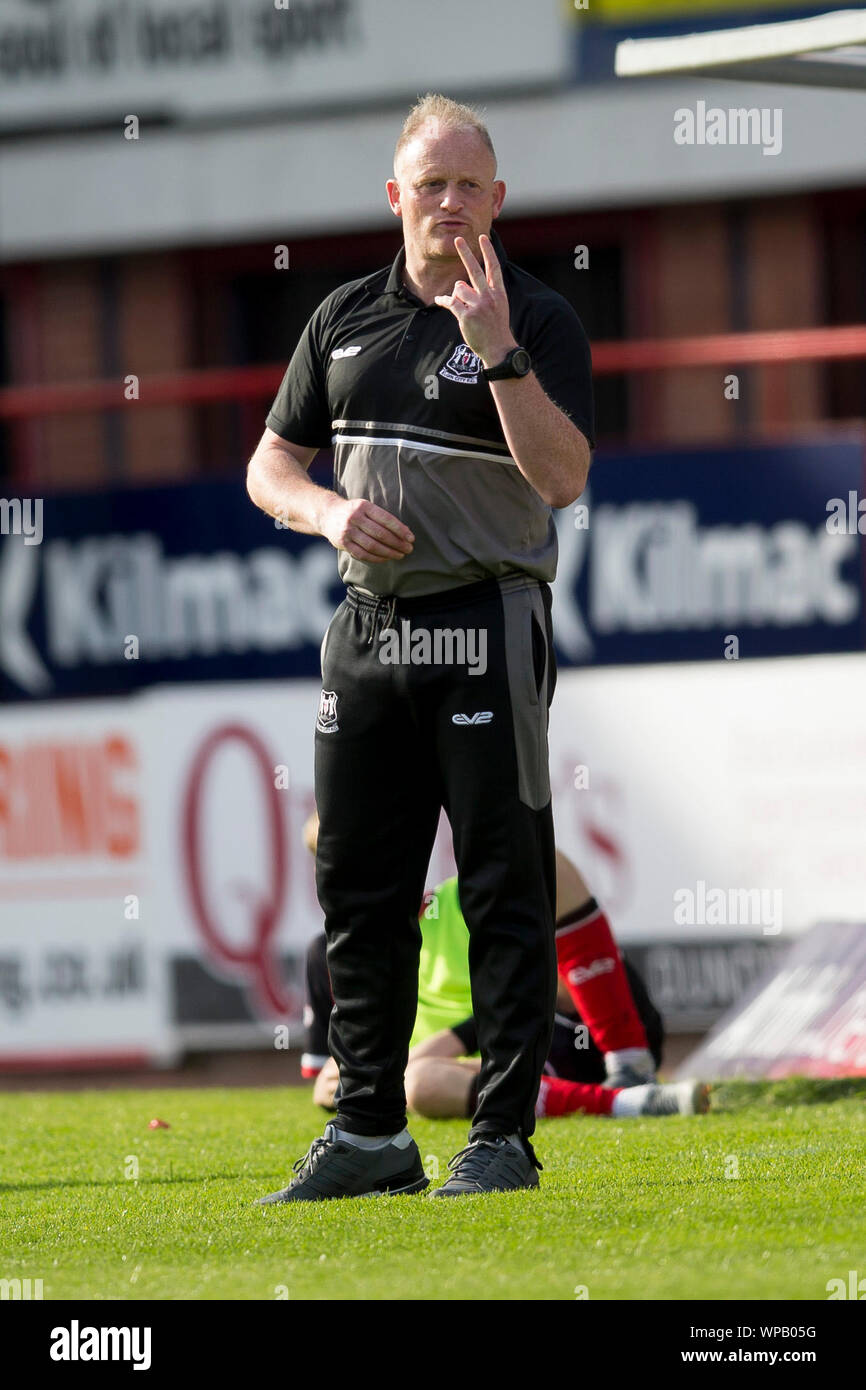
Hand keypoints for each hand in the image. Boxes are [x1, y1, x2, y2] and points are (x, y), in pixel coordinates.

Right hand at [319, 494, 413, 563]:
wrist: (327, 514)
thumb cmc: (354, 512)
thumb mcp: (366, 507)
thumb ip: (381, 517)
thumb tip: (405, 531)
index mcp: (364, 506)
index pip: (386, 519)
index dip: (400, 530)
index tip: (411, 538)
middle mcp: (354, 518)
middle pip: (380, 534)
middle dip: (397, 543)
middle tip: (409, 549)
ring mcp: (348, 531)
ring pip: (372, 545)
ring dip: (389, 552)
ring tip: (400, 555)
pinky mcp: (343, 544)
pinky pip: (362, 554)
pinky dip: (376, 558)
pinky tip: (386, 558)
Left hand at [434, 234, 515, 366]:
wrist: (498, 349)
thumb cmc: (495, 328)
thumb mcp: (497, 307)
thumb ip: (482, 293)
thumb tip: (459, 284)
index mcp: (499, 293)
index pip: (493, 268)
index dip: (488, 252)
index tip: (483, 237)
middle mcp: (489, 297)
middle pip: (474, 270)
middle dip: (465, 253)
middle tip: (457, 239)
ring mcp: (478, 306)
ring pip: (459, 288)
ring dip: (457, 296)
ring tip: (464, 308)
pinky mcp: (467, 316)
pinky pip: (450, 302)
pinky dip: (443, 302)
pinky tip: (439, 301)